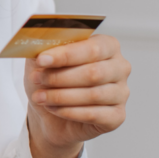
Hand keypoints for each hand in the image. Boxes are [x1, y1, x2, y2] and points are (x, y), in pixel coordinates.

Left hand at [24, 34, 130, 157]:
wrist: (51, 113)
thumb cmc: (52, 80)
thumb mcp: (44, 59)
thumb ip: (45, 47)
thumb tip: (38, 41)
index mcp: (107, 45)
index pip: (92, 48)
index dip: (65, 54)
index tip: (41, 59)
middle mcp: (120, 67)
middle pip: (94, 73)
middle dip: (60, 76)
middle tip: (36, 79)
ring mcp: (122, 93)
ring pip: (93, 95)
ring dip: (60, 96)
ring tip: (40, 96)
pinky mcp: (117, 116)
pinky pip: (94, 114)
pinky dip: (69, 112)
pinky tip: (53, 108)